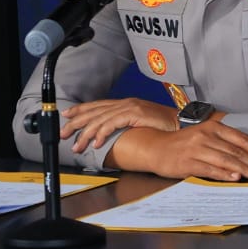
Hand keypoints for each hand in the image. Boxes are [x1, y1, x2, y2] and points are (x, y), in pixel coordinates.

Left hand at [61, 98, 177, 153]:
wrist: (183, 122)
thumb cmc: (166, 126)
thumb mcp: (142, 123)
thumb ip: (127, 124)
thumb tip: (112, 134)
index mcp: (127, 104)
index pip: (99, 105)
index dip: (81, 109)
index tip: (67, 115)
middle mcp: (126, 103)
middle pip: (95, 111)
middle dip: (76, 123)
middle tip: (64, 134)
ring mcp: (130, 107)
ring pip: (100, 119)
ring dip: (86, 134)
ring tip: (78, 146)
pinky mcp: (135, 114)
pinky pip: (112, 124)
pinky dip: (101, 134)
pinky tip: (96, 143)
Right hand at [107, 118, 247, 181]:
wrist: (155, 147)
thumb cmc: (185, 144)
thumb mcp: (206, 136)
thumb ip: (225, 143)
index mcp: (214, 127)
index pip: (242, 138)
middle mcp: (206, 136)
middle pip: (237, 151)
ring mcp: (196, 149)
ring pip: (226, 160)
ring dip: (244, 169)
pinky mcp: (187, 162)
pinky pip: (209, 169)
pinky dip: (224, 174)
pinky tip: (235, 178)